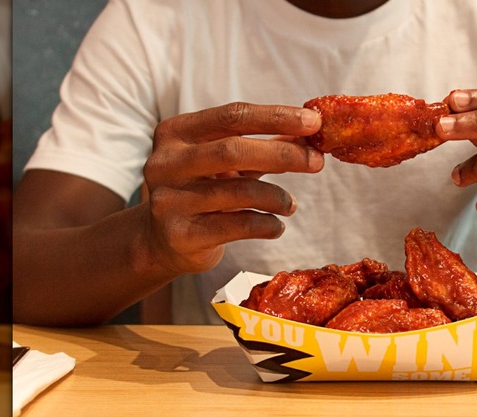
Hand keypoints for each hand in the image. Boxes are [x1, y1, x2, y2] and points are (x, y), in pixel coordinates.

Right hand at [143, 102, 323, 273]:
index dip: (276, 117)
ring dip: (277, 197)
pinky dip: (266, 224)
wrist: (160, 241)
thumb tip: (310, 133)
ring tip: (291, 205)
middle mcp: (166, 163)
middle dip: (282, 154)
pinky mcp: (181, 235)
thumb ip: (263, 145)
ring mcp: (169, 200)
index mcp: (176, 132)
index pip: (232, 115)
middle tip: (316, 161)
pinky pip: (236, 226)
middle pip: (233, 150)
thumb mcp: (226, 162)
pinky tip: (276, 225)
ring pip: (238, 192)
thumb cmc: (200, 191)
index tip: (313, 122)